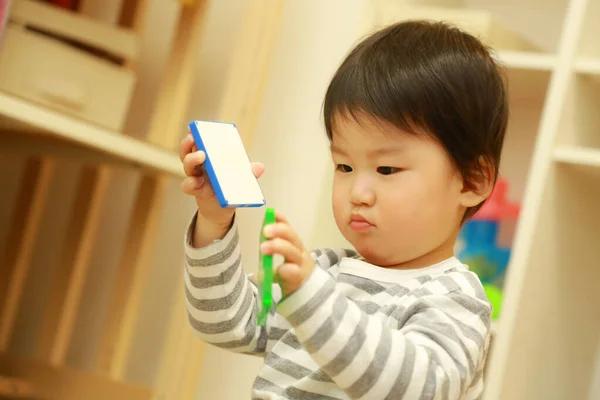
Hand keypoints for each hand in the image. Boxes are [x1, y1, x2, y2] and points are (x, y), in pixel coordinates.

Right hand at [180, 130, 264, 245]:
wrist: (223, 209)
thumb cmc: (230, 187)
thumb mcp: (241, 178)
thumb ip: (249, 172)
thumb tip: (259, 167)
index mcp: (208, 158)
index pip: (198, 143)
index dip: (194, 134)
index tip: (194, 128)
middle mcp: (199, 166)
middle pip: (187, 151)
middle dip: (188, 143)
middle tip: (194, 138)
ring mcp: (196, 177)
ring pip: (187, 165)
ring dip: (191, 159)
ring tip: (200, 156)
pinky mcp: (196, 191)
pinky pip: (188, 186)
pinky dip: (191, 183)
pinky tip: (196, 182)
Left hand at [260, 211, 314, 296]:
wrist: (307, 291)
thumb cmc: (291, 270)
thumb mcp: (281, 257)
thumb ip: (271, 247)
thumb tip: (261, 238)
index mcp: (293, 244)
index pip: (288, 228)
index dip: (281, 220)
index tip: (272, 213)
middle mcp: (299, 251)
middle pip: (292, 237)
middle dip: (279, 231)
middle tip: (265, 231)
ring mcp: (301, 265)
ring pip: (293, 253)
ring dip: (278, 247)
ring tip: (263, 248)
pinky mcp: (299, 278)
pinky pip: (293, 273)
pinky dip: (284, 271)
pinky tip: (279, 270)